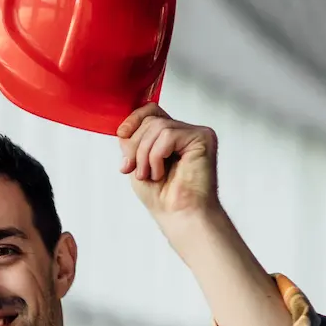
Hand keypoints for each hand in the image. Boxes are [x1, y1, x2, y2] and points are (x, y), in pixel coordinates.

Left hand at [117, 103, 219, 223]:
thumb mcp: (136, 163)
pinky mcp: (203, 138)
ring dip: (144, 154)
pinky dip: (157, 156)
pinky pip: (168, 135)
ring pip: (158, 126)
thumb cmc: (162, 196)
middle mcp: (185, 132)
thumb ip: (132, 142)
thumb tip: (124, 128)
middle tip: (135, 170)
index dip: (134, 119)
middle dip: (136, 146)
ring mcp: (195, 133)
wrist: (178, 214)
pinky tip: (161, 172)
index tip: (122, 134)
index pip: (151, 110)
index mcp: (171, 136)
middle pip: (151, 119)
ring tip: (148, 174)